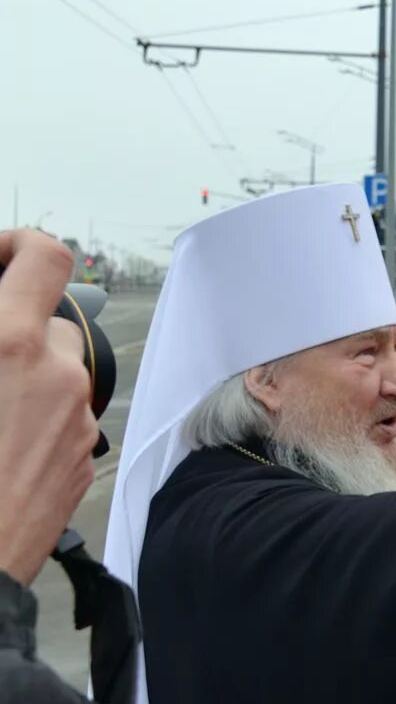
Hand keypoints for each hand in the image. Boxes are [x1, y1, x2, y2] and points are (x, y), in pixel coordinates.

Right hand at [0, 231, 98, 585]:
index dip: (21, 244)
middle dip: (15, 331)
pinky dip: (35, 416)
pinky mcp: (81, 458)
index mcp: (9, 347)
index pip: (45, 258)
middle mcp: (57, 375)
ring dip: (27, 376)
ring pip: (60, 373)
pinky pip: (63, 416)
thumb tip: (1, 325)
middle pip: (51, 322)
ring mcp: (75, 419)